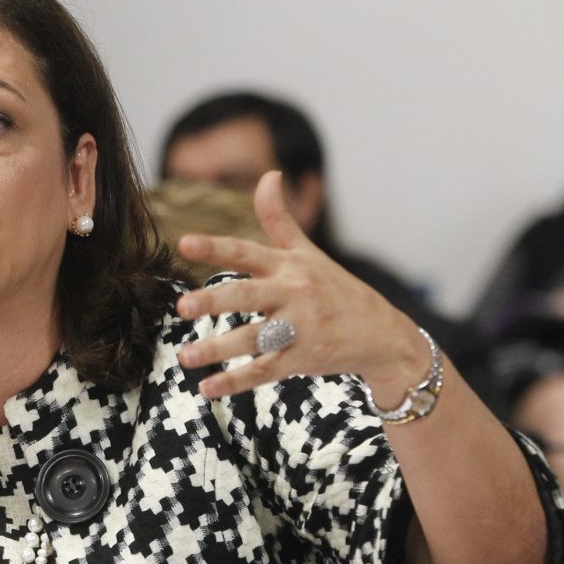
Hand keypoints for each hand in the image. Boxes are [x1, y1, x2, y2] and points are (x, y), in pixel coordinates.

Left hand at [175, 171, 424, 400]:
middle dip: (214, 300)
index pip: (247, 251)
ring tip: (184, 356)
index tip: (184, 243)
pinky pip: (265, 371)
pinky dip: (235, 382)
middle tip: (181, 307)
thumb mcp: (309, 253)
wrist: (382, 334)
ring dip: (217, 349)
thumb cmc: (336, 289)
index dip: (216, 247)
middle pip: (247, 295)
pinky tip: (207, 389)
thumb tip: (269, 174)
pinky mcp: (302, 360)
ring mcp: (299, 329)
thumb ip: (280, 219)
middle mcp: (293, 294)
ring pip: (253, 338)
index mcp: (289, 266)